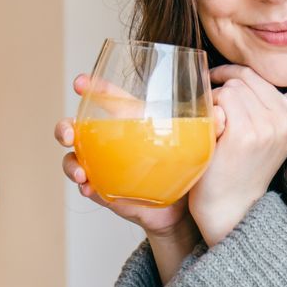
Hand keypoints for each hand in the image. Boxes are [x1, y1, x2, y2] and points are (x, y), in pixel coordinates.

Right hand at [56, 74, 197, 238]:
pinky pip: (89, 188)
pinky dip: (85, 188)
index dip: (93, 89)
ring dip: (70, 163)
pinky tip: (88, 188)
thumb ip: (208, 128)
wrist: (188, 205)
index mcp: (131, 123)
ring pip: (74, 159)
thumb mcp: (199, 143)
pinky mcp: (108, 192)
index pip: (108, 100)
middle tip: (68, 132)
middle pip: (77, 129)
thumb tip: (222, 115)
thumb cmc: (189, 166)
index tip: (80, 82)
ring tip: (80, 172)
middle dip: (64, 127)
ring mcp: (105, 168)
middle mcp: (111, 144)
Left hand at [188, 18, 286, 245]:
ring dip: (214, 100)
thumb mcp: (264, 132)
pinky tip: (214, 137)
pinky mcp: (246, 133)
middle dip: (226, 84)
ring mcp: (269, 127)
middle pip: (249, 74)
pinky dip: (208, 113)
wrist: (229, 206)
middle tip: (220, 114)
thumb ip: (261, 102)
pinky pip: (219, 100)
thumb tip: (233, 72)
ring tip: (218, 130)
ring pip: (232, 85)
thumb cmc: (238, 165)